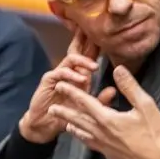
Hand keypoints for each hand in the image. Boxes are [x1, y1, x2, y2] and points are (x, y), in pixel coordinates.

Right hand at [19, 29, 104, 144]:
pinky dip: (71, 74)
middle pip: (78, 51)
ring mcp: (59, 74)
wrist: (46, 125)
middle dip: (86, 41)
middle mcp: (70, 72)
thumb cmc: (68, 115)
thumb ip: (100, 100)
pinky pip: (60, 72)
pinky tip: (81, 79)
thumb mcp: (88, 109)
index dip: (95, 46)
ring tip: (95, 67)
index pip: (88, 57)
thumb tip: (113, 90)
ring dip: (83, 61)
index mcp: (81, 75)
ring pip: (71, 59)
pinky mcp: (49, 79)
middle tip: (95, 33)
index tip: (106, 37)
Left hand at [49, 66, 159, 158]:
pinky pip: (92, 145)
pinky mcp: (110, 156)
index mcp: (107, 119)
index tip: (60, 85)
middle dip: (64, 112)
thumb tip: (117, 69)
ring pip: (83, 135)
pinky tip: (87, 140)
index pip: (85, 102)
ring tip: (66, 123)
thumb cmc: (154, 133)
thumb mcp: (145, 106)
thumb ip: (130, 87)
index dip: (72, 92)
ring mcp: (104, 147)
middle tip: (51, 108)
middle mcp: (101, 133)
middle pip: (78, 120)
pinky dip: (85, 140)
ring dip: (73, 127)